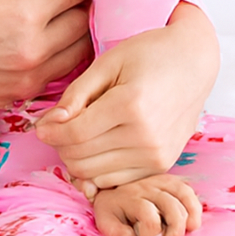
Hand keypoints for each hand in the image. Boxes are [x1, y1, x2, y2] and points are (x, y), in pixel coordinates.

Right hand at [0, 0, 90, 116]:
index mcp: (26, 17)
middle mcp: (37, 50)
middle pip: (82, 23)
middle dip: (83, 6)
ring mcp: (32, 76)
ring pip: (78, 53)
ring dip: (78, 35)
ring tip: (69, 21)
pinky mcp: (24, 94)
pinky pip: (59, 74)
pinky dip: (64, 58)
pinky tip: (55, 47)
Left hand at [34, 2, 218, 191]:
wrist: (194, 63)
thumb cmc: (149, 55)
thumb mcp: (107, 63)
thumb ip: (76, 94)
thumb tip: (49, 125)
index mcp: (130, 106)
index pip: (74, 135)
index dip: (50, 132)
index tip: (40, 126)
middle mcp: (146, 137)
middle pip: (81, 158)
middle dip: (61, 145)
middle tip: (61, 126)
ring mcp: (157, 155)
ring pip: (95, 175)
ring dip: (78, 158)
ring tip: (79, 134)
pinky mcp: (163, 166)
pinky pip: (116, 180)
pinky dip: (98, 169)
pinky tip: (98, 146)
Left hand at [92, 174, 201, 235]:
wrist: (109, 189)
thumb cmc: (112, 211)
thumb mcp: (106, 222)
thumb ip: (116, 233)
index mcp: (128, 197)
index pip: (147, 211)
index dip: (151, 232)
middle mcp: (145, 186)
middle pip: (169, 203)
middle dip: (174, 227)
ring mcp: (159, 181)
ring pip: (182, 193)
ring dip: (188, 215)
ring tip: (188, 230)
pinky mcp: (169, 182)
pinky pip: (187, 189)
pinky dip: (194, 205)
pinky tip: (193, 221)